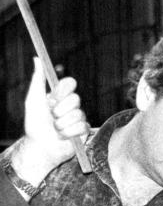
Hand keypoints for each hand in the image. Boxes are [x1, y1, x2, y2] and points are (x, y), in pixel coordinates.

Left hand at [14, 58, 88, 182]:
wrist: (40, 147)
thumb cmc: (34, 124)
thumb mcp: (34, 100)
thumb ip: (38, 79)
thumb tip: (37, 58)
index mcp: (60, 96)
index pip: (70, 83)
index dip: (63, 90)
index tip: (53, 98)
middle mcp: (71, 105)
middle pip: (76, 99)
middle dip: (60, 111)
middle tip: (51, 117)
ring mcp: (78, 117)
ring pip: (78, 115)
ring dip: (62, 124)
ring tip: (55, 130)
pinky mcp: (84, 130)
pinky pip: (82, 126)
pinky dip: (68, 133)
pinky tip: (63, 136)